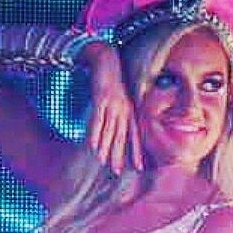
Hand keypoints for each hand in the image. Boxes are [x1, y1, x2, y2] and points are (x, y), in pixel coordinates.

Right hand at [84, 43, 141, 175]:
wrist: (107, 62)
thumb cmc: (113, 83)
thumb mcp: (121, 100)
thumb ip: (122, 114)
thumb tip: (119, 130)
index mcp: (131, 112)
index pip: (135, 135)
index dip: (137, 151)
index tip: (140, 167)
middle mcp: (124, 110)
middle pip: (121, 137)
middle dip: (119, 154)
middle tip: (117, 171)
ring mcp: (113, 105)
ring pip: (109, 130)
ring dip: (105, 147)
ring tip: (102, 161)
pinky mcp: (101, 99)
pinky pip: (97, 120)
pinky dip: (94, 133)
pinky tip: (92, 145)